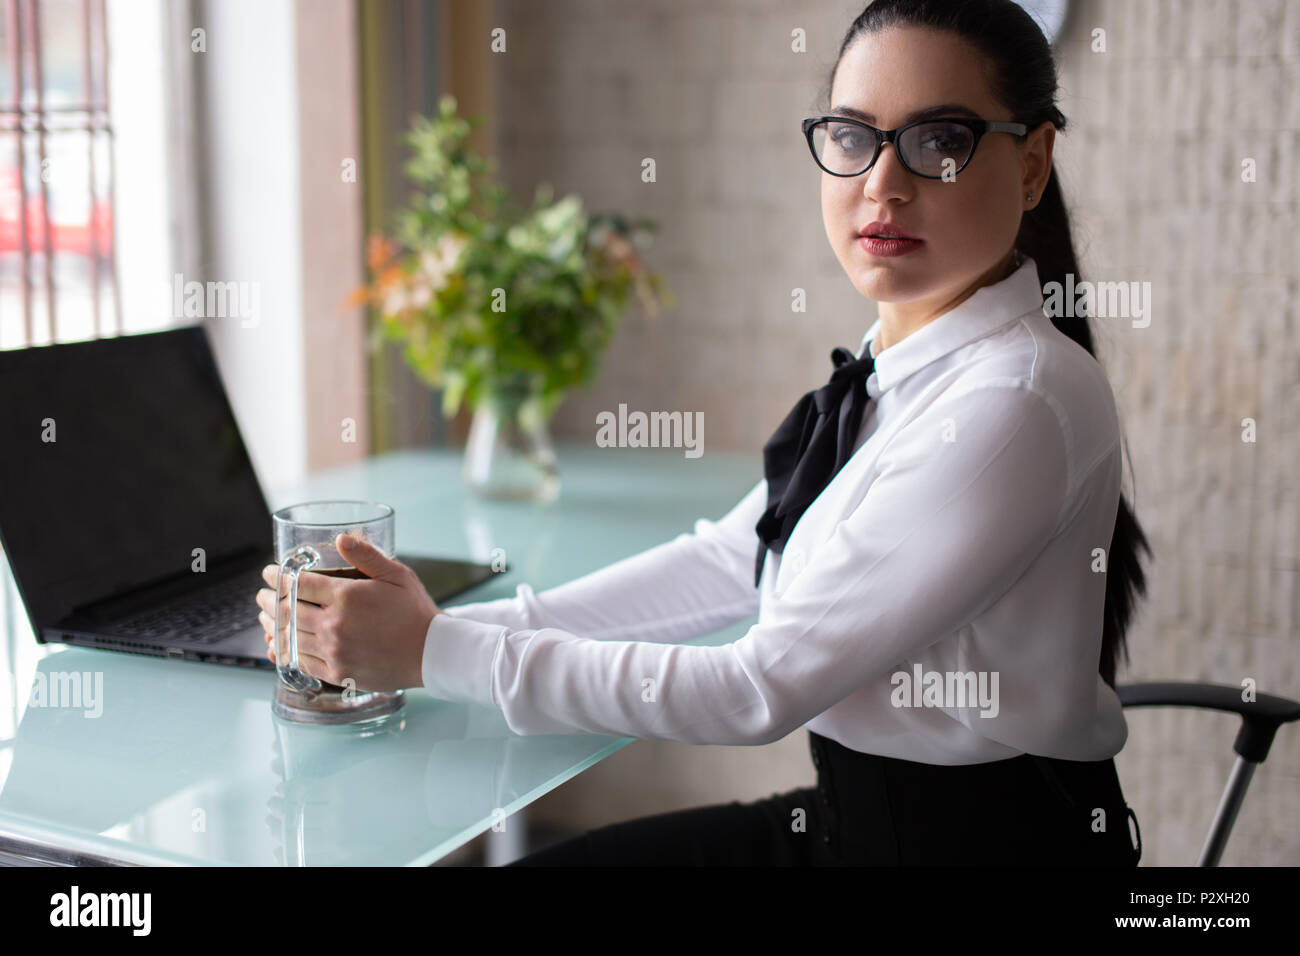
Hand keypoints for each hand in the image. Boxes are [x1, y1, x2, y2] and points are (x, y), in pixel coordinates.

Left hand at [256, 533, 441, 690]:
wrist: (431, 652)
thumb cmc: (415, 611)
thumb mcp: (397, 575)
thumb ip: (366, 556)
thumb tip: (341, 538)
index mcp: (347, 596)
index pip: (299, 583)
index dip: (278, 576)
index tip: (269, 572)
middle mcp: (335, 624)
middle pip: (287, 610)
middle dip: (269, 600)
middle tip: (261, 595)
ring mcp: (334, 650)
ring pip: (289, 636)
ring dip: (271, 625)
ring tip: (265, 618)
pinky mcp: (337, 672)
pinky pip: (301, 661)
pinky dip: (285, 652)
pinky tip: (279, 645)